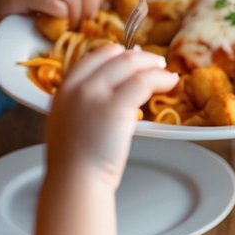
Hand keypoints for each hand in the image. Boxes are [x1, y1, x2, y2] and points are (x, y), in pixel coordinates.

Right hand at [45, 45, 177, 186]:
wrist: (74, 181)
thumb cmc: (74, 163)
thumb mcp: (67, 123)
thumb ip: (82, 105)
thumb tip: (107, 95)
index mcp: (64, 89)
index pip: (93, 57)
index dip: (116, 54)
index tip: (130, 57)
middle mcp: (78, 86)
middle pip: (114, 56)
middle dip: (138, 57)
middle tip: (154, 62)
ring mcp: (95, 94)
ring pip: (131, 64)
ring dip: (153, 65)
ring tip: (166, 73)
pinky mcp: (115, 106)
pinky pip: (144, 82)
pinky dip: (161, 79)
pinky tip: (170, 83)